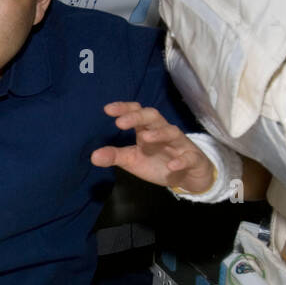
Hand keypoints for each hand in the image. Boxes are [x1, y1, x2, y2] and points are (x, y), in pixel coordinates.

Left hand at [90, 101, 214, 192]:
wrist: (187, 175)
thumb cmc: (158, 162)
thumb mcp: (133, 160)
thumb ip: (115, 156)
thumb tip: (93, 156)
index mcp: (147, 130)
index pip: (136, 112)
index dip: (124, 108)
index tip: (108, 109)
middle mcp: (163, 132)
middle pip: (153, 116)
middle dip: (138, 117)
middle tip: (121, 123)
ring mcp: (179, 144)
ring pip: (172, 132)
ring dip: (159, 134)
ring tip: (144, 137)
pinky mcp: (192, 159)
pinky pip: (188, 157)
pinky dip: (181, 160)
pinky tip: (171, 166)